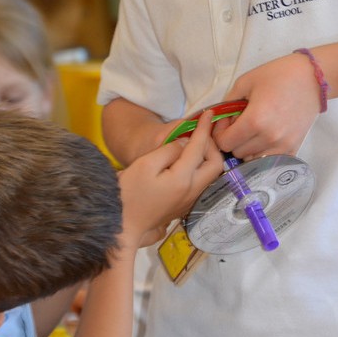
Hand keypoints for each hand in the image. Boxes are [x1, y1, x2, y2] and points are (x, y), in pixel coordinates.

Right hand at [117, 110, 221, 250]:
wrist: (122, 223)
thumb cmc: (129, 192)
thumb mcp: (146, 164)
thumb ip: (169, 150)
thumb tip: (185, 143)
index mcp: (183, 180)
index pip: (199, 148)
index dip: (204, 129)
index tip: (208, 114)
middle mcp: (192, 191)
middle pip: (215, 164)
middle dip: (211, 145)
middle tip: (198, 133)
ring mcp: (190, 200)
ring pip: (210, 174)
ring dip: (207, 156)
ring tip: (192, 144)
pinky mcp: (184, 204)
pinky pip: (201, 181)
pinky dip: (200, 166)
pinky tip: (186, 159)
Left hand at [213, 53, 319, 158]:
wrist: (313, 78)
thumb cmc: (279, 75)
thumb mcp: (246, 81)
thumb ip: (228, 102)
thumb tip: (219, 117)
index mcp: (255, 121)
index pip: (225, 143)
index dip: (220, 132)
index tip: (227, 120)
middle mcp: (268, 138)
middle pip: (237, 152)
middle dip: (233, 138)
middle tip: (240, 122)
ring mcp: (282, 146)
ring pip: (252, 158)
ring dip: (247, 147)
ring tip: (254, 129)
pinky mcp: (293, 148)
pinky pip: (269, 160)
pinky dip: (263, 152)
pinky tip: (265, 136)